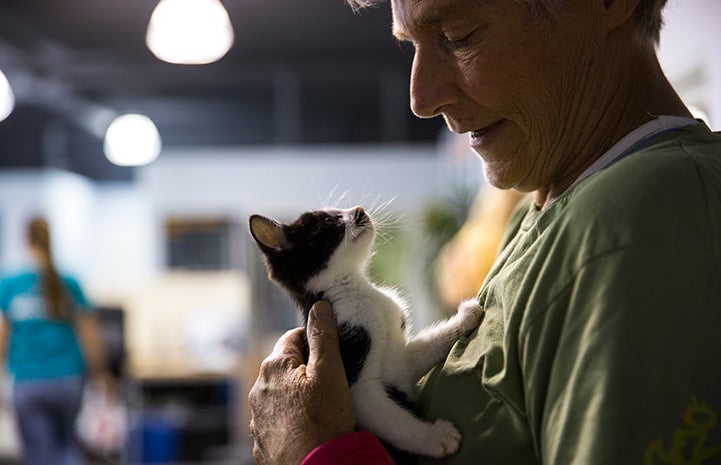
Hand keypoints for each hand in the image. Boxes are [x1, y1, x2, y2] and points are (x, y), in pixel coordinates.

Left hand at [249, 301, 354, 464]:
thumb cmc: (326, 420)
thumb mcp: (331, 372)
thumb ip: (323, 337)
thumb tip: (319, 306)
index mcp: (274, 366)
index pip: (293, 337)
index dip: (315, 342)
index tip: (331, 356)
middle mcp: (258, 390)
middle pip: (284, 366)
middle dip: (305, 369)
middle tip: (331, 381)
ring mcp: (257, 418)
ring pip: (279, 394)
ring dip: (296, 395)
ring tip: (321, 407)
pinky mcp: (262, 442)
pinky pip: (276, 421)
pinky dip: (290, 419)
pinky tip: (309, 427)